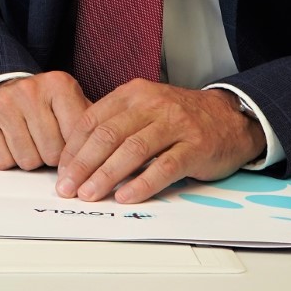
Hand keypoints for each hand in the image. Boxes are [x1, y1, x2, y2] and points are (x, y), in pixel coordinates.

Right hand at [0, 71, 90, 170]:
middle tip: (44, 141)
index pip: (77, 139)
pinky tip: (9, 142)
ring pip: (27, 161)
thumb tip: (110, 157)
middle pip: (52, 154)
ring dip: (29, 159)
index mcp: (59, 84)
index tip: (70, 148)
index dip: (74, 152)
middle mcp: (30, 89)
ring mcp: (3, 102)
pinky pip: (1, 161)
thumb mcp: (72, 106)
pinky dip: (7, 160)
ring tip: (27, 140)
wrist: (2, 89)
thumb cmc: (43, 105)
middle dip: (50, 157)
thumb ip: (91, 126)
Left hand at [54, 81, 265, 203]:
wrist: (230, 117)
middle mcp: (152, 105)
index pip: (92, 120)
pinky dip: (143, 183)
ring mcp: (175, 125)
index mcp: (133, 94)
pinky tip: (126, 196)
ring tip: (90, 194)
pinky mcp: (195, 147)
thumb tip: (79, 159)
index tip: (61, 172)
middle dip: (83, 164)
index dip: (73, 149)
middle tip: (68, 188)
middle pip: (108, 135)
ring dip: (107, 176)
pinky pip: (164, 167)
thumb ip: (116, 125)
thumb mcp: (144, 109)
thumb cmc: (180, 118)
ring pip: (132, 150)